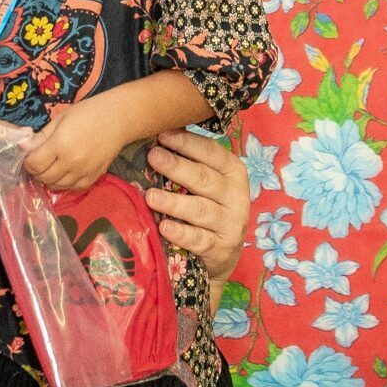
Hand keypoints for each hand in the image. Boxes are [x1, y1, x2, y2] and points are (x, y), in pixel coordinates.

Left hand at [22, 103, 125, 193]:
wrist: (119, 118)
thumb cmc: (88, 113)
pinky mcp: (94, 177)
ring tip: (51, 167)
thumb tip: (23, 147)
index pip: (35, 164)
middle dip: (37, 171)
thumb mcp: (60, 119)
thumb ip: (42, 136)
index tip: (29, 155)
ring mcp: (84, 172)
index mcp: (61, 144)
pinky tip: (65, 172)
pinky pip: (74, 188)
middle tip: (39, 161)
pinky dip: (66, 183)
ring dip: (49, 179)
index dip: (28, 162)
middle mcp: (72, 162)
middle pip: (44, 177)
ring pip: (58, 186)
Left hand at [143, 128, 251, 284]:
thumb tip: (157, 133)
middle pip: (204, 179)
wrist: (221, 253)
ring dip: (174, 202)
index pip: (211, 153)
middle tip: (153, 157)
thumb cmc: (208, 206)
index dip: (187, 143)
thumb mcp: (206, 182)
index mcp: (233, 172)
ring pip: (200, 210)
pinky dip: (181, 233)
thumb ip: (190, 160)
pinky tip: (164, 227)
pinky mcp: (221, 249)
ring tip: (150, 196)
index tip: (162, 135)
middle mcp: (236, 196)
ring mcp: (230, 224)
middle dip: (177, 167)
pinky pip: (199, 239)